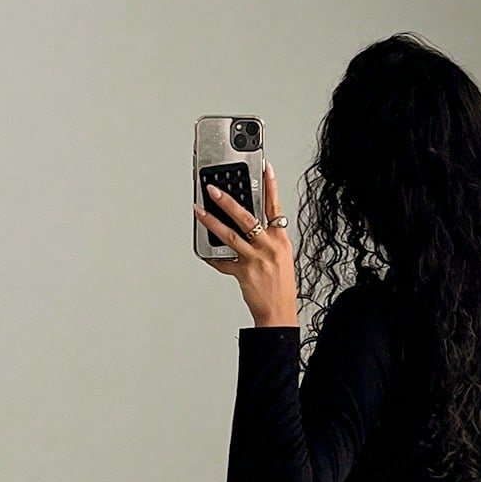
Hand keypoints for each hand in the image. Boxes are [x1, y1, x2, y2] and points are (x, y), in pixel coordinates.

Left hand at [195, 162, 298, 327]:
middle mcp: (269, 247)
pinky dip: (212, 256)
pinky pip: (223, 261)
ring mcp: (255, 260)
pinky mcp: (243, 273)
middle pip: (247, 217)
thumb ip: (269, 239)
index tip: (265, 167)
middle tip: (212, 188)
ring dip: (212, 220)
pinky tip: (204, 250)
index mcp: (281, 240)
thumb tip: (254, 225)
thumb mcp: (282, 258)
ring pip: (230, 234)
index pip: (275, 207)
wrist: (279, 314)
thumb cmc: (281, 287)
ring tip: (199, 209)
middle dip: (228, 200)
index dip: (270, 186)